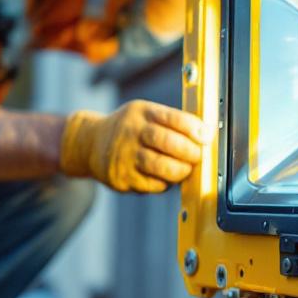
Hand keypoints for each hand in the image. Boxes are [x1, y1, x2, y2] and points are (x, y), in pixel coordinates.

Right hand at [59, 100, 212, 192]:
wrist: (90, 143)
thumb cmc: (128, 129)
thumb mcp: (144, 114)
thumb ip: (170, 122)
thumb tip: (205, 136)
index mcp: (140, 112)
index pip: (171, 117)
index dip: (193, 128)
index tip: (206, 136)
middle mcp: (130, 132)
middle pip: (166, 142)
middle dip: (190, 151)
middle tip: (198, 156)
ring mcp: (124, 156)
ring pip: (160, 166)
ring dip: (180, 170)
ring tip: (186, 169)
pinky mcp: (121, 178)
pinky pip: (152, 185)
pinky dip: (165, 183)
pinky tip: (166, 177)